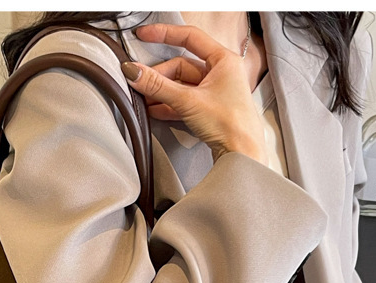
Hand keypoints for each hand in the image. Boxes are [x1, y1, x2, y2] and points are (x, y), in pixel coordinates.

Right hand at [121, 23, 268, 165]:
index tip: (144, 36)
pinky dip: (168, 105)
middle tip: (140, 84)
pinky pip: (184, 101)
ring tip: (143, 100)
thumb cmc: (231, 123)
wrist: (242, 154)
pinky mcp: (208, 110)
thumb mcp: (188, 101)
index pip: (190, 38)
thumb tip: (134, 72)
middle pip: (181, 66)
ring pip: (181, 85)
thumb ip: (158, 86)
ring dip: (161, 93)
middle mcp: (220, 73)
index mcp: (223, 60)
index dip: (164, 34)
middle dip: (159, 77)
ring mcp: (214, 92)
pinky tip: (153, 110)